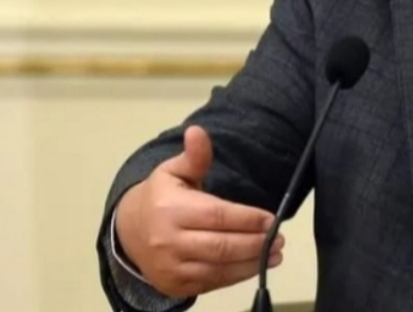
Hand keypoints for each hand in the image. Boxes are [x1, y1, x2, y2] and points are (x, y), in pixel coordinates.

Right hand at [114, 125, 282, 297]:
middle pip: (220, 246)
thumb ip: (194, 156)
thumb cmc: (161, 197)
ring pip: (217, 269)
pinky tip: (255, 265)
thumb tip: (198, 131)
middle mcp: (168, 241)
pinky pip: (211, 283)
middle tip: (280, 239)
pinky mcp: (173, 285)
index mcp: (170, 209)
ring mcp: (170, 267)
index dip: (247, 218)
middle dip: (255, 243)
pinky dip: (236, 276)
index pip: (216, 215)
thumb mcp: (173, 171)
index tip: (272, 218)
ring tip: (276, 254)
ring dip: (251, 263)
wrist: (129, 233)